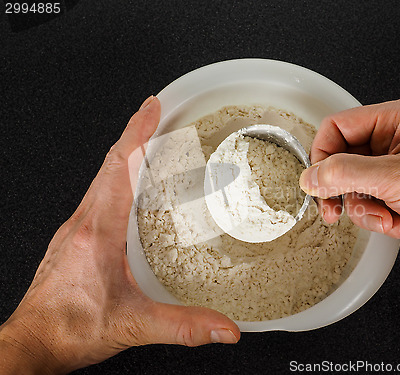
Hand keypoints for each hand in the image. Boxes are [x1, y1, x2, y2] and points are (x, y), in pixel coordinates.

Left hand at [0, 96, 239, 373]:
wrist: (34, 342)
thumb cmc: (69, 329)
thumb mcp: (133, 325)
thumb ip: (182, 325)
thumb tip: (222, 328)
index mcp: (97, 231)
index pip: (118, 167)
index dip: (137, 133)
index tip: (151, 108)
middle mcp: (82, 223)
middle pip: (108, 164)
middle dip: (133, 134)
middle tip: (153, 115)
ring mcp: (75, 229)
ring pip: (99, 178)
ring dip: (122, 154)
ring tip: (144, 142)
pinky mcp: (73, 239)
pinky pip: (96, 195)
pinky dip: (113, 178)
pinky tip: (125, 188)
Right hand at [299, 98, 399, 286]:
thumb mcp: (396, 178)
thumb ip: (345, 174)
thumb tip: (311, 176)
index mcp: (395, 119)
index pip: (337, 127)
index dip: (322, 155)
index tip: (317, 183)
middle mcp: (393, 140)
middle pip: (342, 161)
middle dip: (345, 192)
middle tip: (337, 212)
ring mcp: (396, 167)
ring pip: (353, 187)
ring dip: (367, 210)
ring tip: (388, 218)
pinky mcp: (399, 191)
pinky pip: (370, 204)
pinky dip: (382, 219)